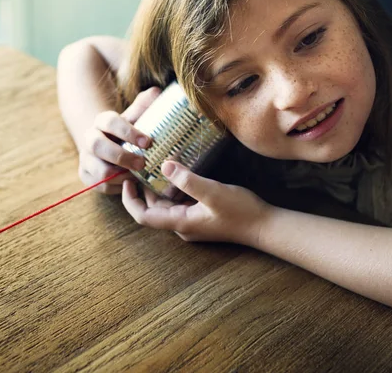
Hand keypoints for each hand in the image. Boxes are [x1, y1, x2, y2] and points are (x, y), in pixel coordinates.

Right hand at [78, 87, 160, 193]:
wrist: (109, 144)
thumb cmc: (129, 131)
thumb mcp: (136, 117)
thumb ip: (145, 105)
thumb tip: (156, 91)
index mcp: (102, 121)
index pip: (110, 122)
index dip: (129, 132)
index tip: (149, 142)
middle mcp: (89, 137)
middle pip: (98, 146)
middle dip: (122, 156)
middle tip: (143, 163)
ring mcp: (86, 157)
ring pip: (99, 170)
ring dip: (121, 175)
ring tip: (138, 176)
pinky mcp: (85, 175)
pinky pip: (101, 186)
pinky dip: (118, 186)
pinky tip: (130, 182)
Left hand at [121, 160, 271, 244]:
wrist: (265, 226)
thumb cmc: (241, 211)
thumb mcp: (213, 191)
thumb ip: (188, 180)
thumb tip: (164, 165)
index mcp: (180, 223)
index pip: (143, 216)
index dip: (130, 200)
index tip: (126, 180)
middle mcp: (182, 226)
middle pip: (152, 209)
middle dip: (143, 189)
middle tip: (139, 165)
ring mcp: (192, 222)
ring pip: (166, 205)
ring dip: (159, 188)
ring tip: (155, 164)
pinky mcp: (201, 216)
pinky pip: (180, 203)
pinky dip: (174, 189)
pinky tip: (178, 173)